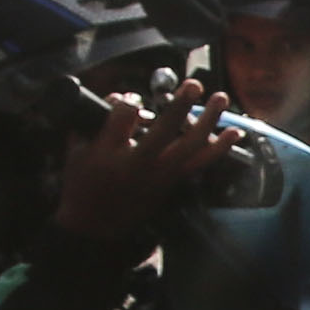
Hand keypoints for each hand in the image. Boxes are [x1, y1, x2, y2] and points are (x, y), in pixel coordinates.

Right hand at [51, 74, 246, 247]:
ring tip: (221, 99)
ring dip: (209, 121)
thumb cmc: (82, 184)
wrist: (94, 225)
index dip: (128, 100)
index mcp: (109, 153)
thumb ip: (93, 123)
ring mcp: (159, 175)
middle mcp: (138, 164)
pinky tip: (234, 133)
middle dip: (181, 105)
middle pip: (165, 130)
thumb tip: (121, 99)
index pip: (124, 114)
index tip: (129, 99)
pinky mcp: (171, 183)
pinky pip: (200, 163)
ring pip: (190, 146)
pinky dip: (219, 148)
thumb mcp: (76, 150)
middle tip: (194, 84)